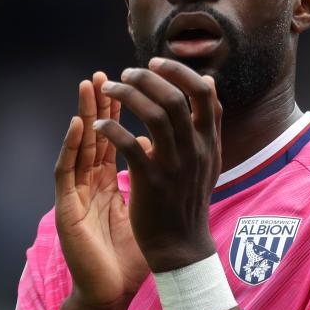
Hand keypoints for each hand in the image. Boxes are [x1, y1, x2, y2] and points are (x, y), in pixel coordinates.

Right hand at [54, 72, 150, 307]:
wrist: (110, 291)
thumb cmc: (132, 254)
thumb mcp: (148, 209)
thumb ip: (155, 180)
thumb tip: (172, 155)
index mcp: (111, 181)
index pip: (117, 136)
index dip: (124, 111)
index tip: (136, 84)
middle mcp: (92, 181)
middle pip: (96, 133)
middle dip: (103, 102)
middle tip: (107, 74)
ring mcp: (78, 192)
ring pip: (79, 144)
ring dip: (84, 113)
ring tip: (90, 85)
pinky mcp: (66, 207)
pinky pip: (66, 171)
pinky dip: (70, 146)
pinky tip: (79, 125)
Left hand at [95, 58, 222, 271]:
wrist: (181, 246)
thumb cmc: (189, 199)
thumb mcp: (208, 159)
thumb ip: (208, 122)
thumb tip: (209, 82)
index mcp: (209, 142)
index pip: (204, 93)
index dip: (180, 72)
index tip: (156, 63)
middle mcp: (195, 149)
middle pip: (176, 98)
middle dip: (148, 78)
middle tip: (126, 72)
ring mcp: (175, 165)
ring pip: (154, 115)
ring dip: (127, 95)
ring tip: (108, 89)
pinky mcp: (151, 181)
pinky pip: (130, 145)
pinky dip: (113, 129)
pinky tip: (100, 125)